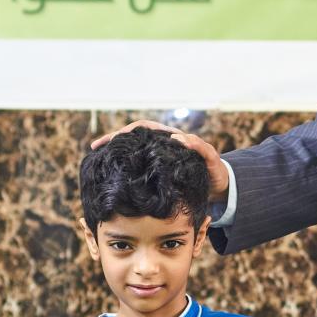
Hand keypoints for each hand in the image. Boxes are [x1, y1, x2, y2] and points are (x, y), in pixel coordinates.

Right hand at [90, 119, 230, 201]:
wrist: (221, 188)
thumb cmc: (215, 172)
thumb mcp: (211, 159)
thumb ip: (199, 147)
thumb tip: (177, 137)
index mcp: (170, 138)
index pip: (142, 128)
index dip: (125, 131)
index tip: (111, 139)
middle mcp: (162, 146)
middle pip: (132, 138)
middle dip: (113, 141)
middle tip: (96, 148)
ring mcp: (159, 160)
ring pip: (134, 153)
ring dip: (117, 154)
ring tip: (99, 161)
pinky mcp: (158, 173)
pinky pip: (139, 167)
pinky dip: (126, 169)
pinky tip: (114, 176)